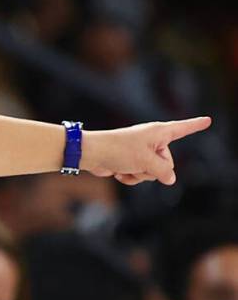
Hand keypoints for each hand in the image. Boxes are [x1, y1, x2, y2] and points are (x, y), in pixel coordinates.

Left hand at [83, 116, 211, 185]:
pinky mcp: (131, 161)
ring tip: (125, 166)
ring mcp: (141, 152)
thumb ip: (164, 171)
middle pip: (167, 164)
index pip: (182, 129)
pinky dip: (129, 177)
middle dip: (152, 169)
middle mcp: (152, 140)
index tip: (208, 120)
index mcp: (158, 132)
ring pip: (153, 173)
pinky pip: (139, 176)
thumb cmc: (118, 150)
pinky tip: (118, 172)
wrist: (91, 154)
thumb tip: (170, 179)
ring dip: (139, 175)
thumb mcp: (146, 162)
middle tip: (136, 161)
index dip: (196, 125)